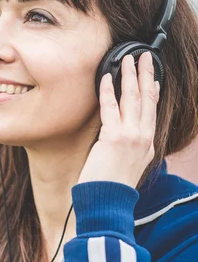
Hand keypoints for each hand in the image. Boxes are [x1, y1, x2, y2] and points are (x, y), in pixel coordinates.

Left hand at [77, 52, 159, 188]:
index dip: (153, 92)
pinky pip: (110, 108)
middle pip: (147, 99)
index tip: (153, 79)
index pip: (152, 113)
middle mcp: (143, 138)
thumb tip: (123, 140)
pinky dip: (108, 91)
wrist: (107, 203)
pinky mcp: (113, 137)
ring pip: (132, 99)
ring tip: (129, 59)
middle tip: (145, 57)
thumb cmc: (112, 189)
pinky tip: (107, 77)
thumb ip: (131, 152)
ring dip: (130, 76)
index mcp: (147, 146)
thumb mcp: (129, 168)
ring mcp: (130, 137)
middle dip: (146, 75)